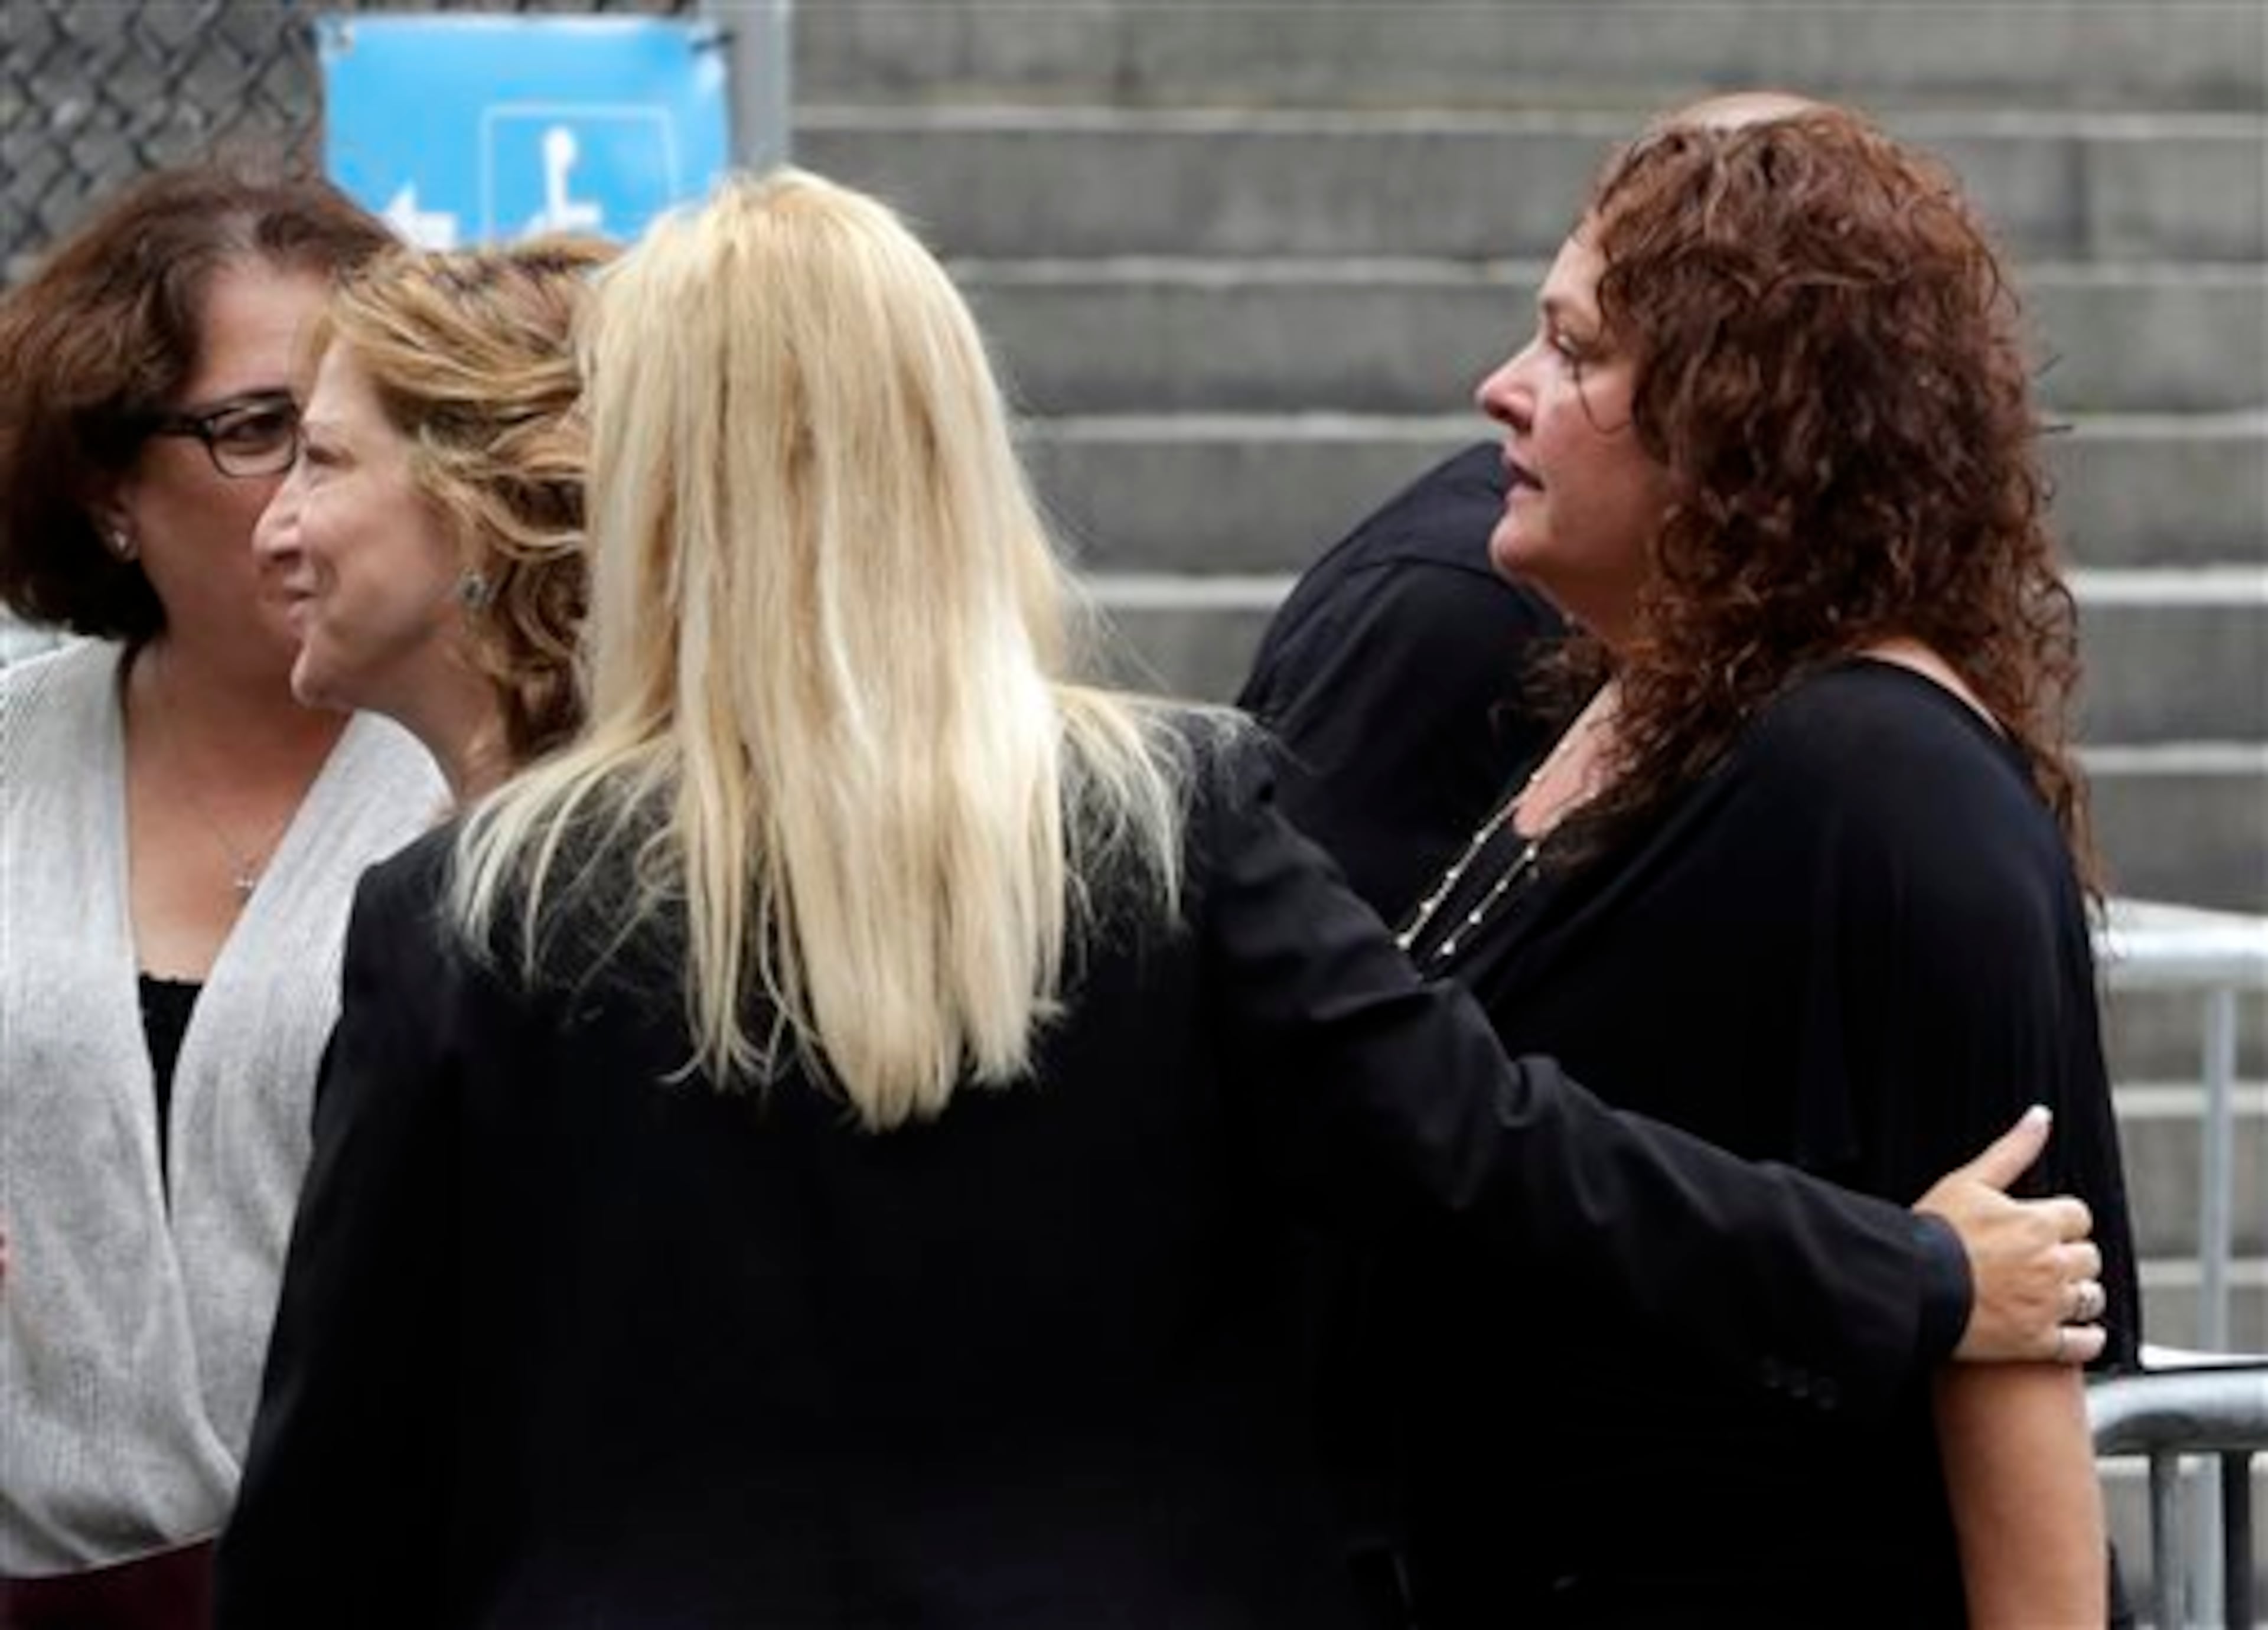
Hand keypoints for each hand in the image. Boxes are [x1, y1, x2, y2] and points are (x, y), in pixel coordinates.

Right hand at [1913, 1107, 2103, 1364]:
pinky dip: (2086, 1339)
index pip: (2078, 1216)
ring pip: (2091, 1298)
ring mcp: (2048, 1305)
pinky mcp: (2038, 1342)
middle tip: (2044, 1260)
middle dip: (2070, 1256)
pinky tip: (2074, 1334)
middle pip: (2089, 1257)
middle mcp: (2053, 1264)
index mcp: (2039, 1223)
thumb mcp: (1969, 1181)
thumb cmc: (1933, 1232)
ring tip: (2052, 1293)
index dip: (2061, 1220)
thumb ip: (2012, 1149)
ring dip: (2079, 1295)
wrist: (1910, 1287)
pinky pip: (2084, 1344)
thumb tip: (2040, 1117)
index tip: (2042, 1227)